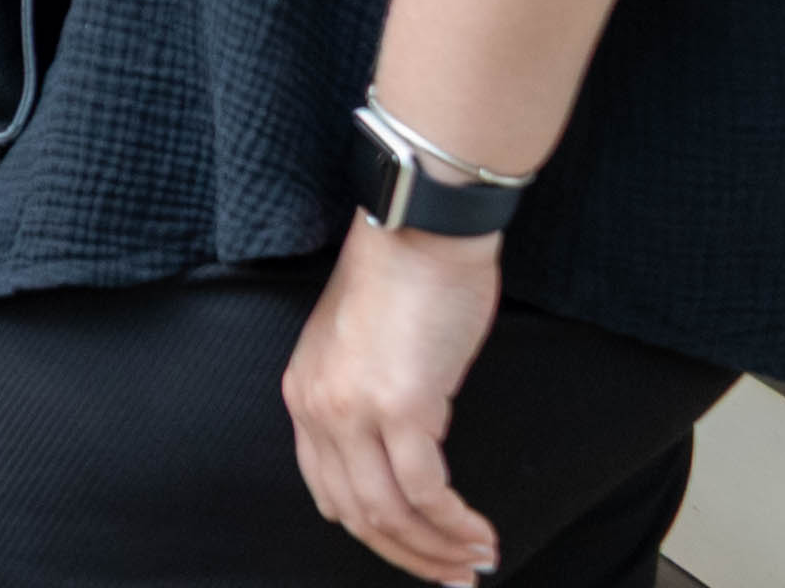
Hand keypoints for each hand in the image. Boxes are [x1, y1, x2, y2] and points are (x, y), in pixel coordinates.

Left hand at [286, 219, 507, 581]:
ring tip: (476, 562)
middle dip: (408, 555)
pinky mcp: (401, 406)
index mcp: (303, 393)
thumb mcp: (362, 349)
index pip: (327, 490)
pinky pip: (427, 493)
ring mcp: (354, 409)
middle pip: (356, 513)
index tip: (414, 552)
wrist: (421, 231)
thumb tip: (403, 458)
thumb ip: (366, 401)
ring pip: (390, 513)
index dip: (374, 533)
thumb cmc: (405, 278)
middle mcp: (317, 407)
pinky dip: (455, 524)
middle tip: (453, 578)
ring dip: (438, 549)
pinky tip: (481, 534)